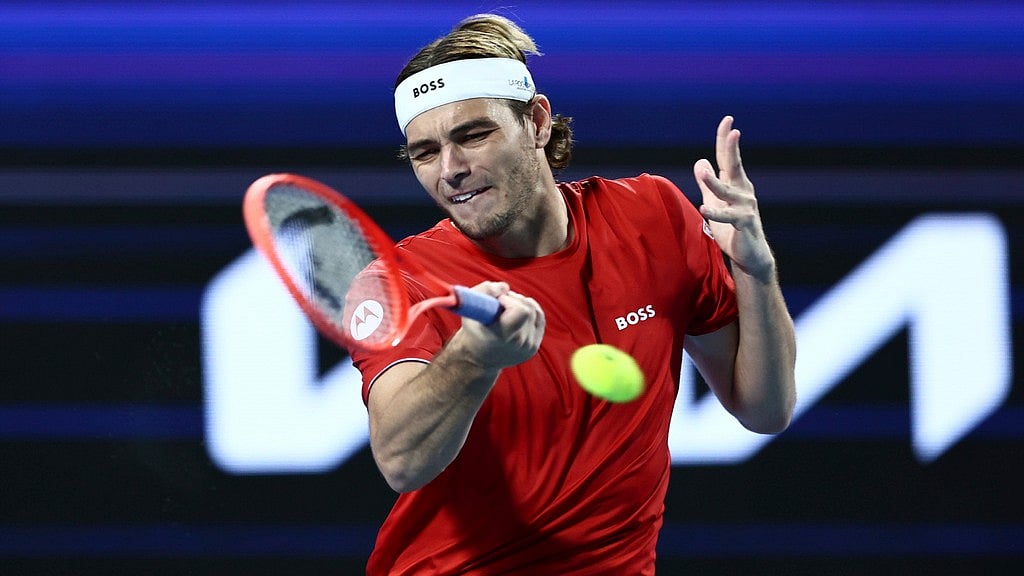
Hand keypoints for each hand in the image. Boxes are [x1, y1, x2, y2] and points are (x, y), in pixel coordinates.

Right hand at [456, 281, 544, 369]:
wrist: (478, 359)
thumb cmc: (473, 330)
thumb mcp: (469, 308)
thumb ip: (485, 291)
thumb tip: (505, 288)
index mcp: (501, 335)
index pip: (520, 311)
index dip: (510, 300)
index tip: (498, 302)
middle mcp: (518, 343)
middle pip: (527, 308)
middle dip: (513, 299)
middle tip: (499, 305)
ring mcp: (528, 346)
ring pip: (534, 310)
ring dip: (521, 304)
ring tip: (506, 310)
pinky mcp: (534, 345)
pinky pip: (539, 317)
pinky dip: (529, 310)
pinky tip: (516, 314)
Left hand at [693, 116, 775, 281]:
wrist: (749, 254)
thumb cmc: (732, 227)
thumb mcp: (715, 201)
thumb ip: (708, 184)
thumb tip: (700, 161)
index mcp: (735, 184)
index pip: (728, 158)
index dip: (726, 140)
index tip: (727, 120)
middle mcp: (743, 191)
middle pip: (734, 166)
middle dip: (732, 148)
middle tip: (732, 131)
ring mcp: (745, 206)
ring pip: (727, 191)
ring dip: (714, 182)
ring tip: (703, 171)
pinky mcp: (743, 223)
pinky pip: (728, 216)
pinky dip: (716, 212)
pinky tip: (704, 208)